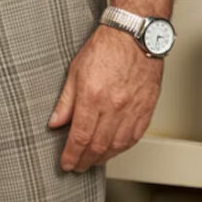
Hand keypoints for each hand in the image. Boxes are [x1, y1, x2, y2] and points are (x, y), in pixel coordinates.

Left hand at [48, 25, 162, 172]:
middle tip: (78, 166)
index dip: (71, 155)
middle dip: (85, 161)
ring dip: (103, 158)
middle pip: (98, 146)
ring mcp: (132, 109)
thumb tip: (55, 123)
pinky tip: (114, 149)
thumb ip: (66, 101)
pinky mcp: (146, 109)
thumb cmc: (106, 47)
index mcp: (93, 97)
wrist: (135, 35)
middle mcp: (114, 106)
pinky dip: (122, 148)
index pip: (80, 137)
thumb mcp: (75, 71)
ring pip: (117, 146)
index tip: (66, 163)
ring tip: (93, 160)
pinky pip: (135, 137)